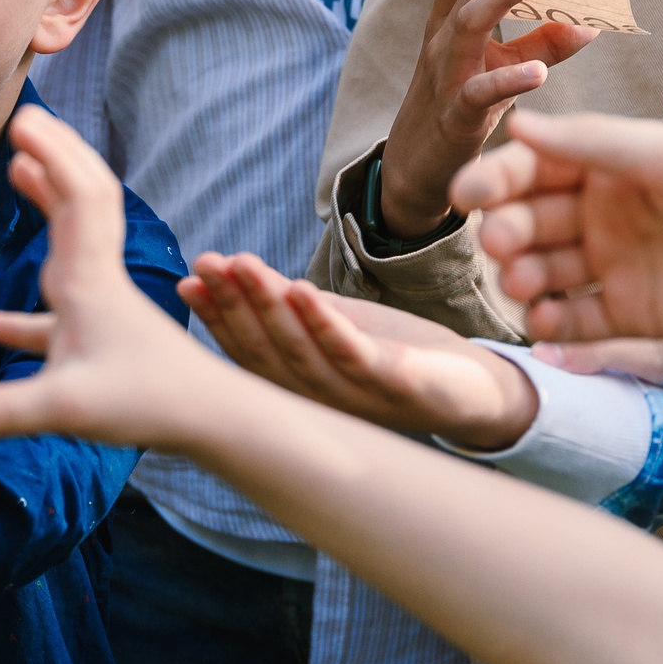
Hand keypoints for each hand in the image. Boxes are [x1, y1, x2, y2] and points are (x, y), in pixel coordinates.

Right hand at [0, 106, 222, 452]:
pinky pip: (62, 307)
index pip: (76, 197)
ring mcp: (104, 307)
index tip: (23, 118)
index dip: (52, 154)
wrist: (211, 421)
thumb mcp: (62, 410)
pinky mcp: (105, 338)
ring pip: (76, 240)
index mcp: (88, 281)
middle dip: (58, 156)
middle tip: (26, 120)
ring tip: (21, 172)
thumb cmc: (146, 405)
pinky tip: (0, 327)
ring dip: (51, 202)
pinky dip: (29, 308)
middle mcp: (98, 281)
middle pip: (85, 199)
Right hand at [181, 252, 538, 450]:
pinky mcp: (395, 384)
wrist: (473, 393)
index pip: (248, 350)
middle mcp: (319, 400)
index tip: (189, 279)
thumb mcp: (334, 325)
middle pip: (265, 349)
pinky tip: (302, 289)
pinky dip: (325, 323)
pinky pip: (353, 352)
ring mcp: (356, 396)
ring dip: (268, 305)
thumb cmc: (395, 356)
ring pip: (300, 349)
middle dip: (232, 304)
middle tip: (206, 263)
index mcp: (300, 387)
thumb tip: (226, 273)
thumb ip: (287, 307)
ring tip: (243, 265)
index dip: (216, 316)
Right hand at [378, 0, 599, 239]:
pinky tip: (540, 71)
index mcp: (448, 22)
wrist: (416, 170)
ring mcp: (445, 77)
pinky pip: (479, 93)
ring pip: (469, 25)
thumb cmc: (459, 107)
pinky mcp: (455, 118)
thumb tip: (591, 19)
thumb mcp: (497, 68)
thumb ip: (540, 42)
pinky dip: (509, 79)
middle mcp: (442, 42)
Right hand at [447, 109, 662, 400]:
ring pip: (547, 270)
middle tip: (499, 244)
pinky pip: (578, 319)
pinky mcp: (635, 314)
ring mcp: (619, 263)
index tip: (467, 196)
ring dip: (522, 275)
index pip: (538, 166)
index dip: (499, 178)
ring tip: (521, 285)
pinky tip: (544, 322)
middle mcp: (608, 211)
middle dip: (507, 230)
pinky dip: (553, 322)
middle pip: (534, 219)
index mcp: (614, 164)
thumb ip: (591, 143)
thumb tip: (518, 123)